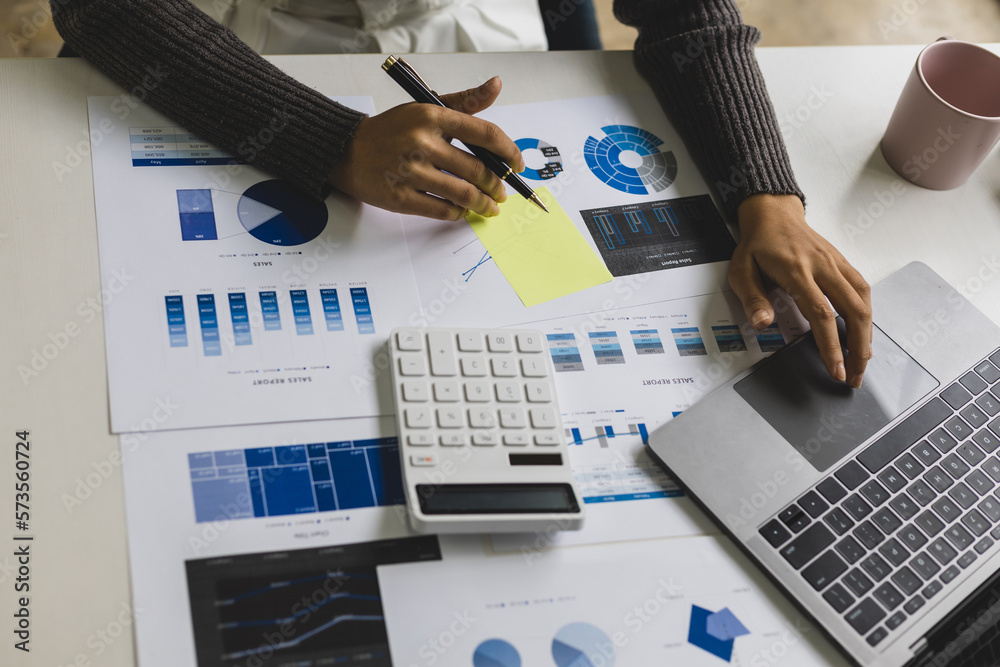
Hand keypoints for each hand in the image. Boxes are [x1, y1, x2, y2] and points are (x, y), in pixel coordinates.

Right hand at [328, 76, 523, 220]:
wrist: (347, 150)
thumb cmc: (391, 130)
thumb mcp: (425, 107)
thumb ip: (464, 101)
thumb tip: (496, 85)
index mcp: (432, 116)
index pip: (485, 133)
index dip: (509, 151)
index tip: (517, 164)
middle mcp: (421, 142)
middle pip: (477, 170)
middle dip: (497, 185)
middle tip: (502, 192)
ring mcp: (410, 171)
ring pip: (462, 193)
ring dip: (482, 203)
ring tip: (489, 206)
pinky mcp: (399, 197)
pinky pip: (441, 210)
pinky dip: (457, 213)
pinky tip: (462, 211)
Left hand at [729, 194, 872, 387]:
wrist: (773, 215)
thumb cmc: (758, 245)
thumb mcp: (742, 271)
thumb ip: (753, 299)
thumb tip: (762, 323)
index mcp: (797, 271)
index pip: (821, 314)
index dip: (831, 345)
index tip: (836, 369)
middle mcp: (823, 266)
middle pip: (853, 310)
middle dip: (858, 348)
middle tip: (855, 374)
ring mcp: (836, 263)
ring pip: (864, 301)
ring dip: (867, 334)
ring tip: (862, 360)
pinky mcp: (843, 263)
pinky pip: (862, 290)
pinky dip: (866, 315)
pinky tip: (863, 332)